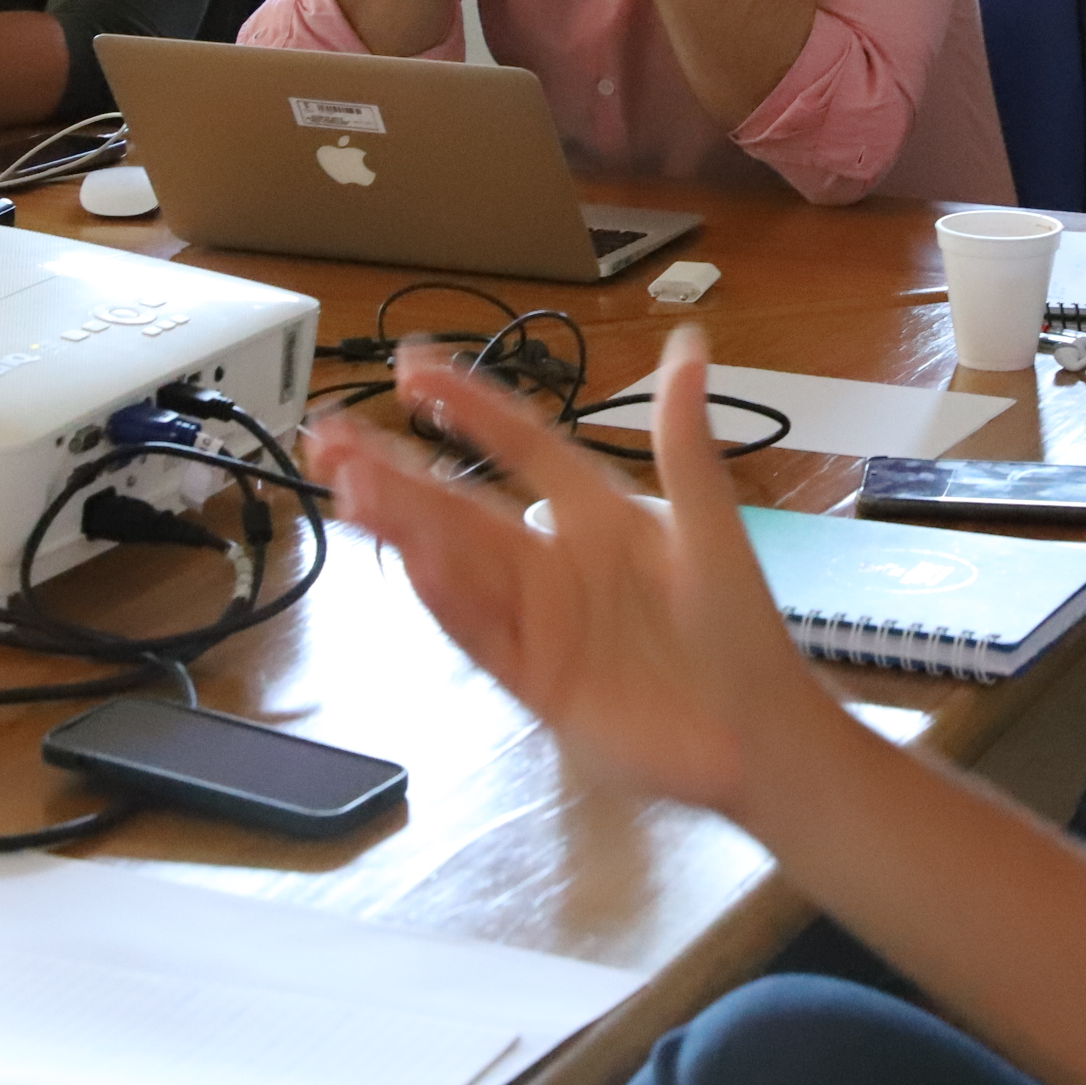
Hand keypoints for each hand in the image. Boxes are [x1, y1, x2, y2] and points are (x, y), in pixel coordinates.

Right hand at [303, 325, 832, 820]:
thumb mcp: (711, 527)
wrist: (756, 739)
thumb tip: (689, 345)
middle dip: (396, 468)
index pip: (522, 445)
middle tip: (329, 434)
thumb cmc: (741, 629)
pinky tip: (411, 561)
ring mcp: (538, 618)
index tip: (411, 369)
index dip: (470, 406)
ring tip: (347, 485)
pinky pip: (477, 629)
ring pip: (455, 560)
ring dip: (402, 524)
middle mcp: (555, 558)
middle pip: (462, 503)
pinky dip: (445, 597)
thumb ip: (683, 443)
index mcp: (599, 512)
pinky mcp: (531, 676)